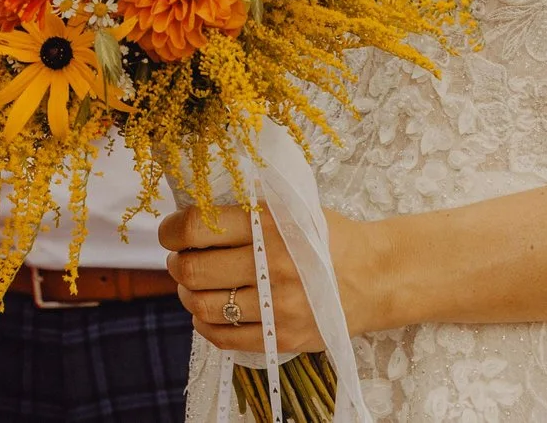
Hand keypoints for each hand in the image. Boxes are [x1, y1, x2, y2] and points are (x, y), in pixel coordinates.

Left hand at [161, 202, 382, 353]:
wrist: (376, 276)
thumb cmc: (328, 237)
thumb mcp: (290, 208)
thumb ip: (247, 208)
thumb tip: (193, 210)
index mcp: (269, 225)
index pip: (197, 228)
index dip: (172, 231)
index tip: (170, 233)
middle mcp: (272, 265)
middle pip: (193, 270)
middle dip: (176, 264)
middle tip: (180, 260)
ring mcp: (277, 306)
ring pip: (203, 306)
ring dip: (187, 294)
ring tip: (193, 285)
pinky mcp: (283, 337)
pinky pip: (225, 338)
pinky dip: (205, 324)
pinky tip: (207, 312)